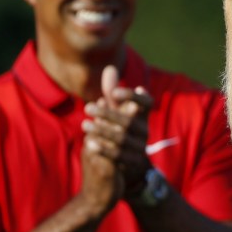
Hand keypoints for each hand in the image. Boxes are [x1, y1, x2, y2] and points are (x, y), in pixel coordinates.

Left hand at [82, 65, 154, 193]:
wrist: (125, 163)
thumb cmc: (118, 130)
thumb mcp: (116, 112)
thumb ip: (112, 92)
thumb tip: (109, 68)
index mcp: (143, 116)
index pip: (146, 102)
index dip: (132, 97)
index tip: (114, 93)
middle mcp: (144, 131)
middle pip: (130, 121)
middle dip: (108, 114)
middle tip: (87, 107)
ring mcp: (140, 147)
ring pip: (122, 138)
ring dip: (102, 131)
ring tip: (84, 124)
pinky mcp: (131, 163)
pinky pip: (118, 156)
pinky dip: (103, 149)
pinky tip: (88, 143)